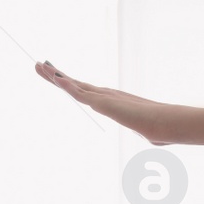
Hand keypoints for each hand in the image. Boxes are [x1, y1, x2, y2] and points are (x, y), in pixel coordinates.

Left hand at [33, 61, 175, 142]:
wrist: (165, 125)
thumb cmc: (159, 129)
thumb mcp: (146, 131)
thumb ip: (144, 131)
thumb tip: (154, 139)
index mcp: (112, 102)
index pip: (85, 91)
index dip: (69, 83)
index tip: (57, 76)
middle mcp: (105, 95)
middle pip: (75, 84)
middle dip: (56, 75)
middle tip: (40, 65)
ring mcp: (104, 97)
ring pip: (73, 85)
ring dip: (55, 76)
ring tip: (39, 66)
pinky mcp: (104, 102)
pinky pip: (80, 93)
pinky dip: (67, 85)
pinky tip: (55, 78)